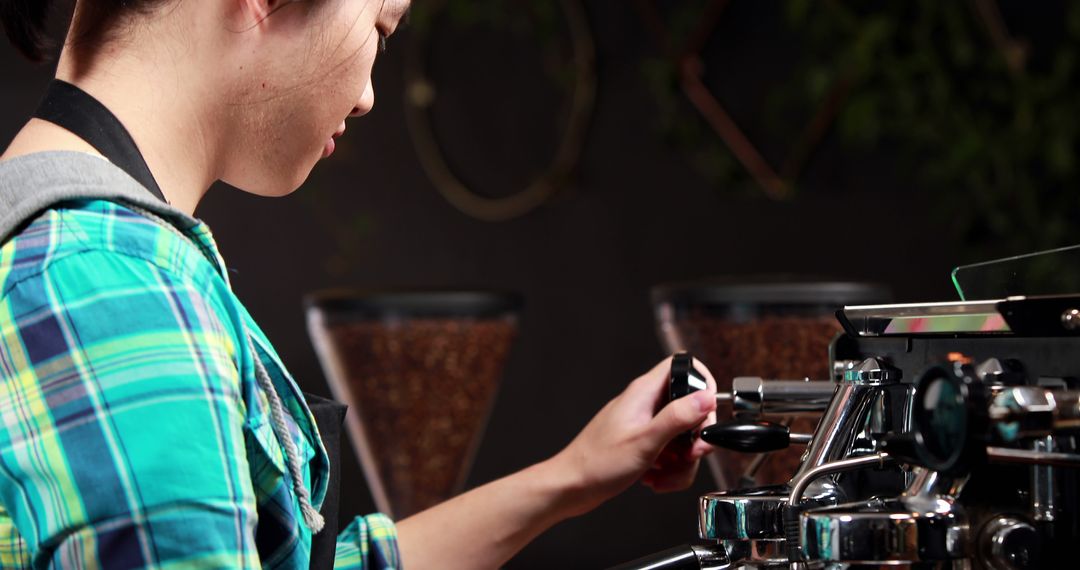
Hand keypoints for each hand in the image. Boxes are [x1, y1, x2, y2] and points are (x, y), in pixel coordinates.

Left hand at [549, 355, 717, 516]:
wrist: (571, 487)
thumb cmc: (597, 464)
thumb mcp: (645, 441)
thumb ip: (677, 417)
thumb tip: (706, 397)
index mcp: (644, 393)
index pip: (682, 367)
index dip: (702, 383)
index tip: (708, 412)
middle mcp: (645, 405)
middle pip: (689, 408)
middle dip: (695, 437)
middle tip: (690, 454)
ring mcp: (644, 425)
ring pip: (682, 436)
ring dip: (682, 461)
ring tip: (666, 474)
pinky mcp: (642, 444)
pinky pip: (670, 453)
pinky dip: (670, 469)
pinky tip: (656, 478)